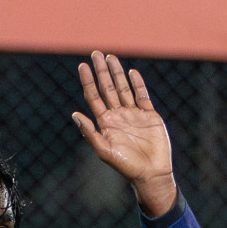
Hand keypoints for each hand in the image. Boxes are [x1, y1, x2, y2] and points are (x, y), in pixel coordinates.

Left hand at [73, 52, 176, 217]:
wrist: (151, 173)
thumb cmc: (126, 166)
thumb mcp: (104, 151)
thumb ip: (90, 132)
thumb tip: (74, 114)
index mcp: (105, 123)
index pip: (94, 97)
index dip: (88, 81)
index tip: (83, 66)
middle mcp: (118, 116)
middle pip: (107, 88)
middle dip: (101, 71)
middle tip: (96, 53)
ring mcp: (134, 115)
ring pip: (123, 88)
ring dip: (117, 73)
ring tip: (111, 57)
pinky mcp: (149, 116)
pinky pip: (142, 96)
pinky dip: (137, 84)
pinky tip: (132, 73)